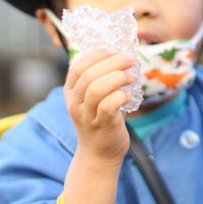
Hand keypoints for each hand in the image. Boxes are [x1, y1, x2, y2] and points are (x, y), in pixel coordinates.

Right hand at [64, 49, 135, 166]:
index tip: (114, 49)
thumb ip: (101, 79)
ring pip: (96, 89)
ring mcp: (87, 116)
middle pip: (89, 75)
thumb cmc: (101, 119)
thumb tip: (122, 55)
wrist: (99, 154)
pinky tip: (129, 95)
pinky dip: (121, 96)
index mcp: (71, 92)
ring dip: (117, 77)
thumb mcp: (94, 98)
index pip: (78, 66)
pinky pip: (109, 106)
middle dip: (112, 62)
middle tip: (130, 59)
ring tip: (131, 76)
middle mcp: (75, 103)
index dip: (97, 54)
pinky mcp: (102, 126)